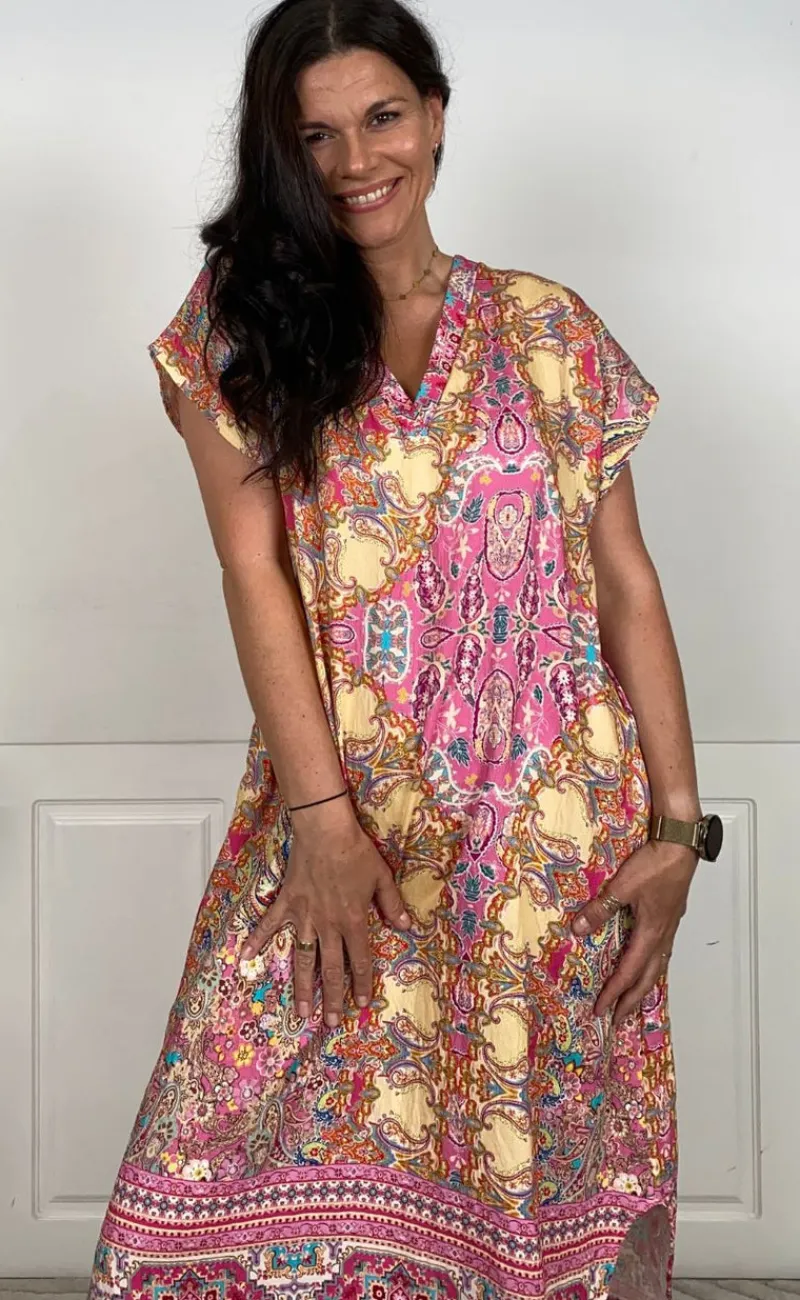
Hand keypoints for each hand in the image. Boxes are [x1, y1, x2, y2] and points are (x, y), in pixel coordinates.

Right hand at [240, 813, 410, 1027]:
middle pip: (331, 968)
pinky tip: (244, 958)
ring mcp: (305, 917)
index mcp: (354, 921)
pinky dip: (257, 940)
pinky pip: (269, 925)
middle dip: (332, 998)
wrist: (325, 831)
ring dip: (302, 987)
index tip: (360, 1005)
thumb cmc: (356, 851)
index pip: (360, 960)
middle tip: (330, 1022)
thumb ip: (393, 905)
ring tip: (300, 1012)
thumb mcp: (382, 877)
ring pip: (302, 959)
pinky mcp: (287, 903)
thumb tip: (407, 927)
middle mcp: (328, 925)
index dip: (361, 984)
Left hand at [571, 839, 696, 1024]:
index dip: (614, 993)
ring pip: (658, 966)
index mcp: (651, 932)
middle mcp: (663, 935)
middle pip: (648, 977)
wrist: (680, 844)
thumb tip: (578, 930)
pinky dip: (652, 966)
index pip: (629, 972)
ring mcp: (670, 926)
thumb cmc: (654, 864)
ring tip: (633, 1000)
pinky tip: (646, 964)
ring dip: (644, 985)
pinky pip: (662, 951)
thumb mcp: (622, 886)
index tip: (601, 1010)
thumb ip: (600, 909)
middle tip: (618, 1018)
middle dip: (632, 1000)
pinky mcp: (671, 916)